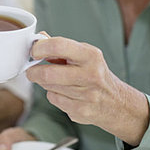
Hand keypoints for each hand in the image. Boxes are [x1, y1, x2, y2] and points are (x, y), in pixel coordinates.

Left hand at [27, 36, 148, 144]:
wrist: (118, 103)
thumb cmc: (95, 73)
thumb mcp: (84, 55)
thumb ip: (61, 46)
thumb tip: (39, 38)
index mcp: (90, 55)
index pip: (58, 46)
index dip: (39, 48)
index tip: (34, 52)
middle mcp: (91, 74)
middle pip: (48, 73)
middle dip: (33, 71)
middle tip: (31, 70)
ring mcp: (87, 95)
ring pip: (48, 86)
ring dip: (44, 82)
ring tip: (53, 80)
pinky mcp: (81, 111)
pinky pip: (54, 99)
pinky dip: (53, 95)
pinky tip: (64, 93)